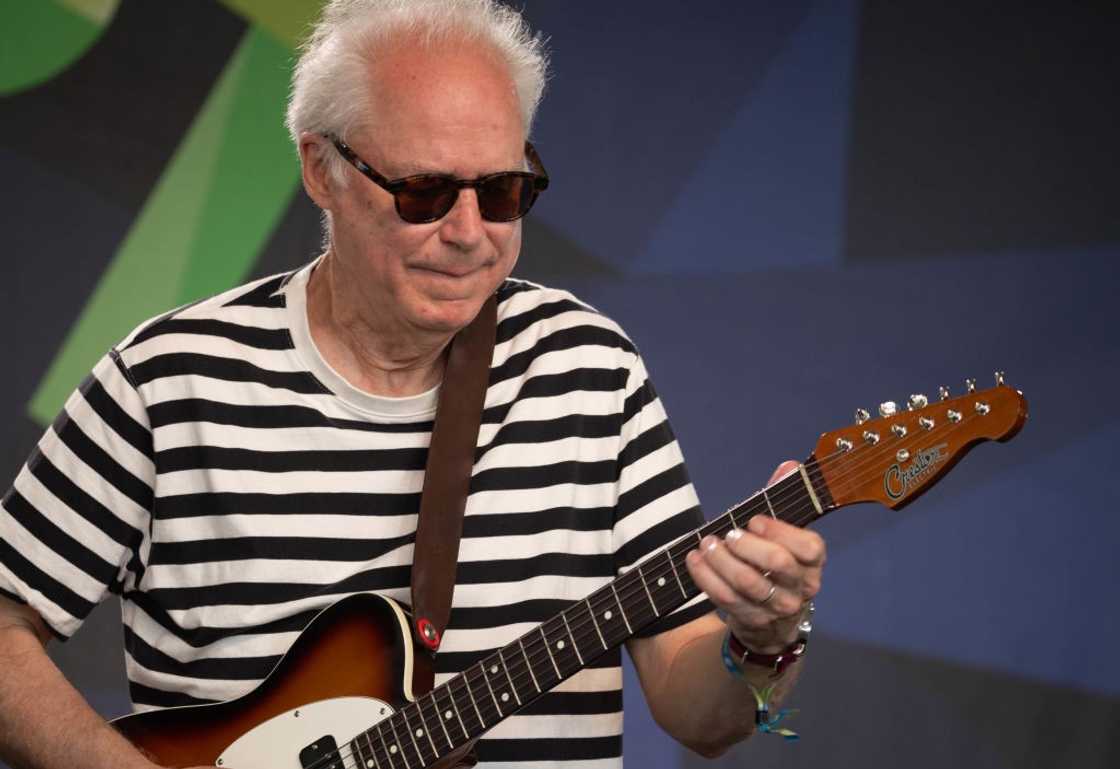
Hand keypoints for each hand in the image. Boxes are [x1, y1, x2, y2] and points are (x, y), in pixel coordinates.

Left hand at [685, 460, 825, 653]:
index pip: (808, 546)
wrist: (774, 617)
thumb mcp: (782, 532)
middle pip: (777, 564)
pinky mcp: (754, 620)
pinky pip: (727, 599)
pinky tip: (695, 561)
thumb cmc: (774, 562)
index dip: (780, 531)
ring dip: (721, 561)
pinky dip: (707, 578)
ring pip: (749, 584)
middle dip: (746, 545)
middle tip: (727, 534)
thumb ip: (782, 499)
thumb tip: (788, 466)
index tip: (754, 520)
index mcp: (813, 560)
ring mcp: (779, 607)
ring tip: (706, 544)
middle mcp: (802, 586)